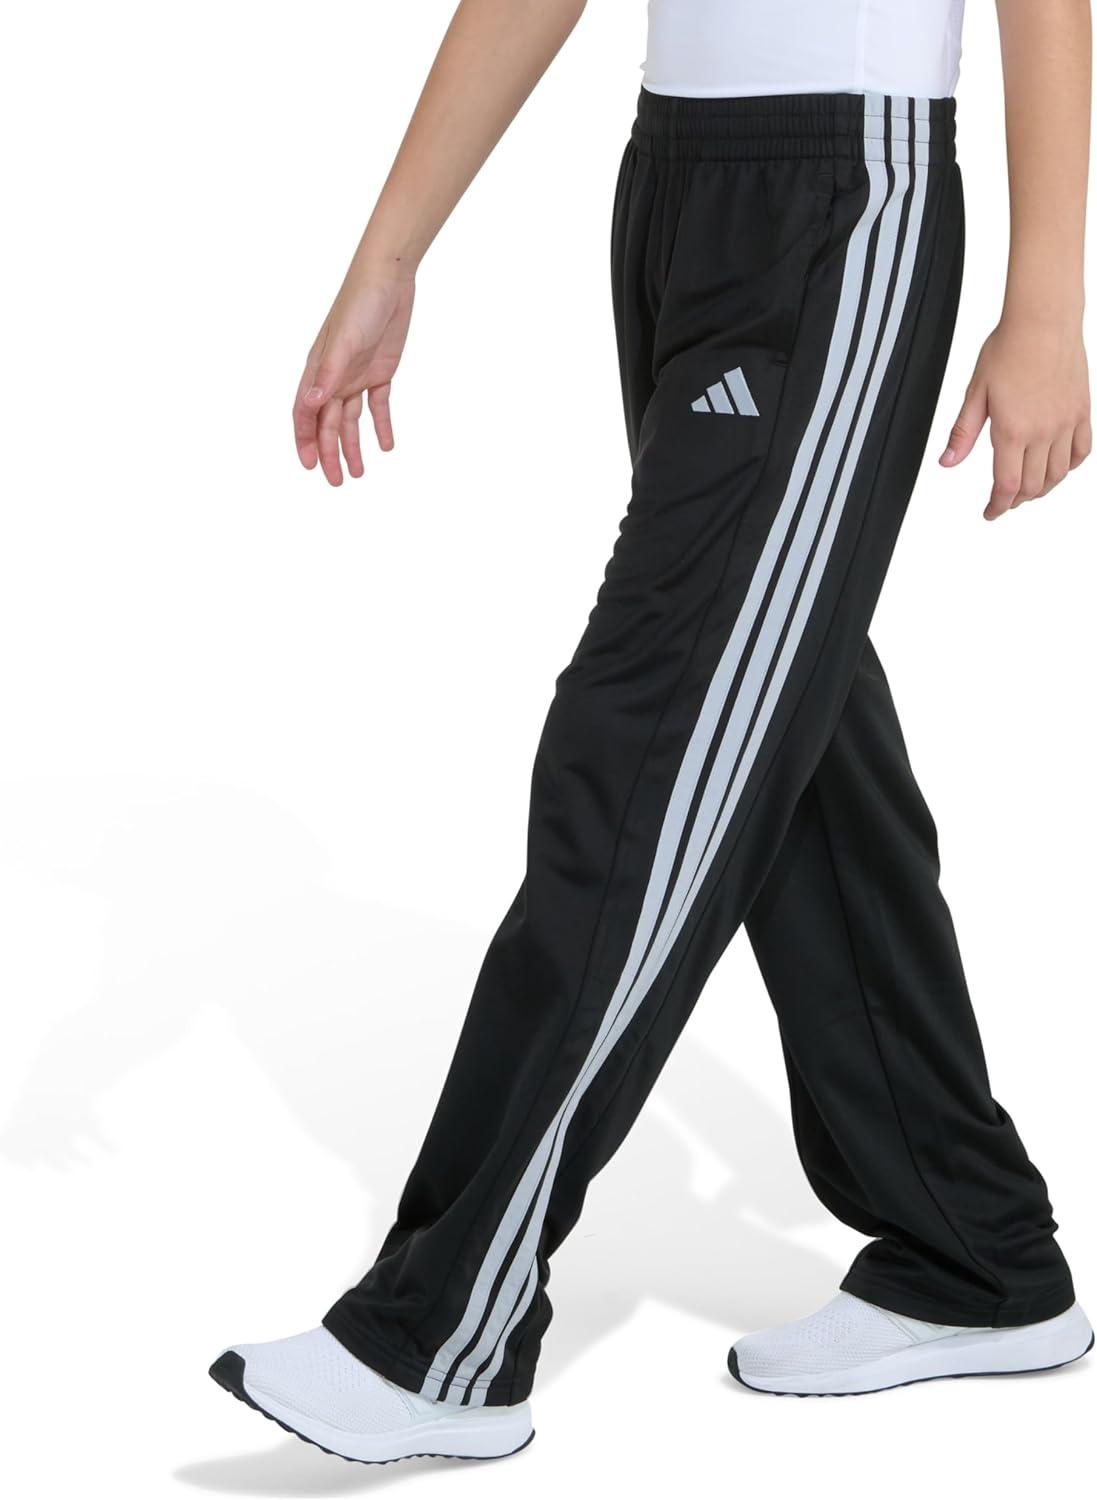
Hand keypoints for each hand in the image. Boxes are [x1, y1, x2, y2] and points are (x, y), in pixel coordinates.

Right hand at [292, 269, 415, 485]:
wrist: (389, 279)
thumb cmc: (359, 303)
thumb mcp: (344, 342)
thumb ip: (328, 375)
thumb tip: (311, 404)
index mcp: (318, 369)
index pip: (305, 413)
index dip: (306, 440)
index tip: (311, 466)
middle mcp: (334, 376)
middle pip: (328, 423)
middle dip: (331, 453)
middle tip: (337, 482)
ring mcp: (356, 375)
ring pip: (352, 420)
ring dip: (353, 446)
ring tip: (358, 474)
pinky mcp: (380, 371)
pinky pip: (378, 405)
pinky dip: (381, 425)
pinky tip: (386, 446)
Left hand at [939, 316, 1090, 518]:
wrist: (1043, 321)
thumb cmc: (1007, 350)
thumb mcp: (975, 394)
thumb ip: (963, 433)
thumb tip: (947, 462)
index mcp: (1012, 431)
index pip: (1006, 486)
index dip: (997, 506)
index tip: (990, 513)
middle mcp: (1043, 432)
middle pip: (1032, 486)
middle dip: (1015, 500)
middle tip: (1004, 500)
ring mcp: (1066, 423)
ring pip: (1058, 474)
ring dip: (1041, 488)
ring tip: (1027, 489)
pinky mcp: (1082, 411)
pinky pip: (1081, 451)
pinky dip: (1068, 467)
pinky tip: (1056, 467)